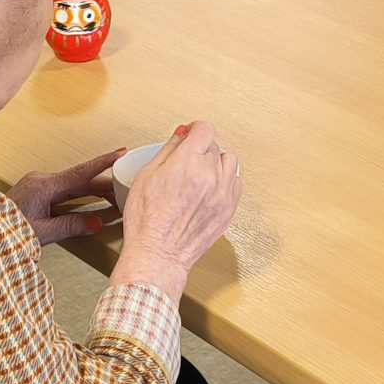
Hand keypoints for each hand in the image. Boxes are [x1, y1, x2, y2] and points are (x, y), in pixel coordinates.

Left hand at [10, 148, 122, 246]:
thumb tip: (94, 222)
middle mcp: (41, 180)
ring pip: (72, 184)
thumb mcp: (43, 233)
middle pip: (80, 180)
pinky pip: (63, 188)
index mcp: (44, 186)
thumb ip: (70, 226)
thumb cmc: (6, 229)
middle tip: (124, 187)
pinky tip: (89, 199)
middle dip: (104, 183)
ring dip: (92, 189)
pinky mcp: (36, 190)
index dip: (103, 163)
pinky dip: (79, 193)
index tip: (120, 153)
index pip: (80, 173)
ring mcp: (38, 183)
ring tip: (112, 196)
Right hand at [115, 123, 241, 290]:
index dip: (195, 130)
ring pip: (229, 162)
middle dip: (200, 149)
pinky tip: (210, 189)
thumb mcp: (147, 176)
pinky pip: (236, 183)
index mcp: (188, 163)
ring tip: (200, 174)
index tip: (190, 134)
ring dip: (216, 163)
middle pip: (214, 145)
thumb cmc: (147, 221)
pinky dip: (225, 181)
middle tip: (186, 162)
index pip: (204, 130)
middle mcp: (210, 176)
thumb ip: (168, 150)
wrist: (159, 254)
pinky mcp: (229, 209)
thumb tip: (181, 135)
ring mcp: (223, 193)